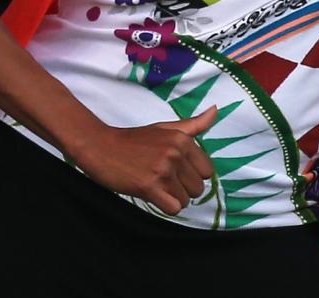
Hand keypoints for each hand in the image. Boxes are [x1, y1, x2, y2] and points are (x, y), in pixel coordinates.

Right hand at [74, 105, 217, 215]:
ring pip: (186, 200)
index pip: (207, 170)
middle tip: (165, 180)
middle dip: (184, 188)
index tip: (178, 171)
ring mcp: (162, 170)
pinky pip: (173, 208)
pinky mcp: (149, 187)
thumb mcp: (165, 127)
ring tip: (158, 186)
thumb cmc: (134, 139)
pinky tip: (154, 196)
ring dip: (173, 198)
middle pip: (198, 188)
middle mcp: (175, 153)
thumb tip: (216, 110)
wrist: (102, 147)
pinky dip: (166, 206)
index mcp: (182, 139)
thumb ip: (193, 124)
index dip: (194, 175)